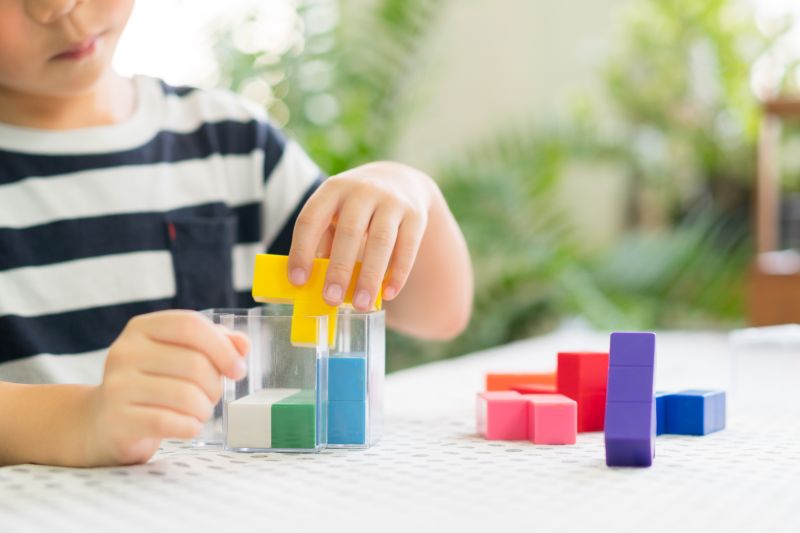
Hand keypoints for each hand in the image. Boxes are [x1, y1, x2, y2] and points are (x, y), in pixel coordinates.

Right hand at [84, 311, 248, 464]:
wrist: (102, 422)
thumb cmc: (152, 383)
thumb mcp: (180, 355)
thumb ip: (215, 344)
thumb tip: (243, 344)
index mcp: (143, 328)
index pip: (191, 325)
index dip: (223, 347)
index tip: (238, 369)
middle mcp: (125, 351)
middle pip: (194, 363)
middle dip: (214, 385)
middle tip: (211, 396)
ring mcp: (117, 385)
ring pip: (185, 395)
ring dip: (204, 409)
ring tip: (199, 412)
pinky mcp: (116, 418)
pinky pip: (168, 422)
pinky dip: (189, 427)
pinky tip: (188, 427)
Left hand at [287, 162, 434, 310]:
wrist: (399, 180)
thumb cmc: (355, 208)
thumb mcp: (334, 213)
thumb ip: (323, 242)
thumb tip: (312, 282)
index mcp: (333, 189)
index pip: (311, 219)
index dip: (302, 251)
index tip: (298, 281)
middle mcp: (362, 191)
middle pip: (349, 231)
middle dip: (339, 269)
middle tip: (331, 300)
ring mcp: (392, 201)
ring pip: (381, 241)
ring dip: (370, 276)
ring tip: (361, 305)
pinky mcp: (416, 215)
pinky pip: (408, 247)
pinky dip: (398, 273)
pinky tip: (389, 294)